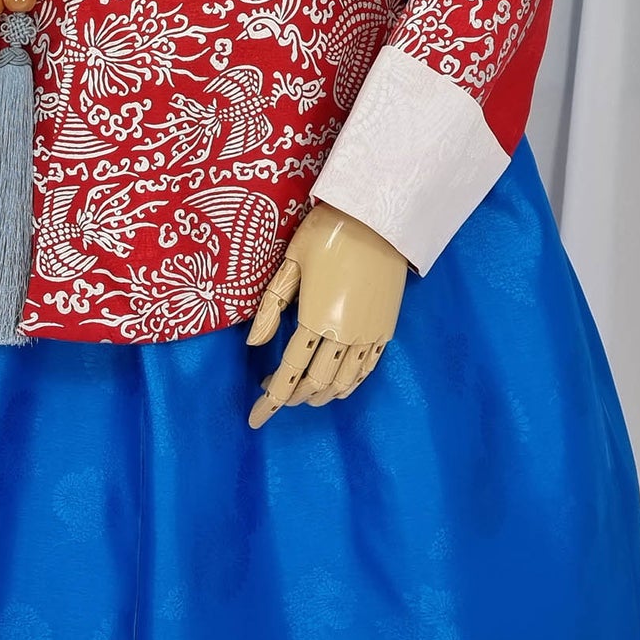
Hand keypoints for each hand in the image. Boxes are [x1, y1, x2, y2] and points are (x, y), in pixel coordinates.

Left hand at [246, 201, 407, 427]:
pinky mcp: (386, 328)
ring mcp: (369, 334)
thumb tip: (253, 344)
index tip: (254, 419)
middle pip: (316, 381)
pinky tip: (339, 387)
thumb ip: (271, 307)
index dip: (271, 399)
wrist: (379, 220)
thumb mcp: (291, 264)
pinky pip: (367, 369)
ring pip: (344, 381)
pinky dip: (350, 385)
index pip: (289, 371)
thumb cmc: (328, 235)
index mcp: (316, 319)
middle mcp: (345, 335)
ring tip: (303, 396)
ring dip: (321, 395)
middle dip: (292, 396)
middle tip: (273, 396)